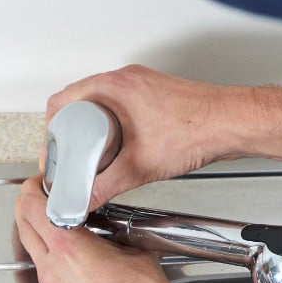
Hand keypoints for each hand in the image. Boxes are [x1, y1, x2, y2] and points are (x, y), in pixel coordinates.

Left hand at [14, 177, 196, 282]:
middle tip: (45, 197)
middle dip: (30, 207)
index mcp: (69, 249)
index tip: (43, 184)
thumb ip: (112, 232)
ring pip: (35, 251)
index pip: (32, 208)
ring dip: (42, 233)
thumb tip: (106, 226)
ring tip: (65, 225)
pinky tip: (78, 256)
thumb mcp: (134, 251)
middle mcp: (54, 269)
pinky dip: (55, 258)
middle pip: (24, 227)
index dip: (33, 190)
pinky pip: (49, 272)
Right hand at [44, 66, 250, 209]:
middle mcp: (125, 79)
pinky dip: (112, 125)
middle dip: (69, 132)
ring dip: (91, 128)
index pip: (61, 102)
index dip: (50, 131)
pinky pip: (121, 106)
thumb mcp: (139, 166)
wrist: (231, 124)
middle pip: (78, 102)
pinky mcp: (155, 94)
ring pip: (100, 104)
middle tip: (69, 157)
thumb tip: (84, 202)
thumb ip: (106, 187)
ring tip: (92, 155)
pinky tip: (119, 146)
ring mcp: (141, 85)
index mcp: (113, 87)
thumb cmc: (197, 131)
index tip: (52, 154)